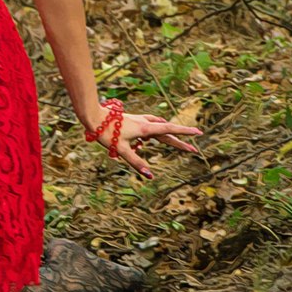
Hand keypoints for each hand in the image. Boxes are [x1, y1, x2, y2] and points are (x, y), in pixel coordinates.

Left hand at [85, 100, 201, 180]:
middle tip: (192, 149)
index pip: (169, 131)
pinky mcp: (132, 120)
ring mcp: (139, 120)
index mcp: (145, 129)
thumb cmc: (106, 133)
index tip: (198, 133)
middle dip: (180, 141)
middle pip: (167, 132)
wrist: (93, 116)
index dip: (184, 133)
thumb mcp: (121, 150)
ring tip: (177, 141)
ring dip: (169, 134)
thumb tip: (150, 175)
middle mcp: (144, 123)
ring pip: (158, 127)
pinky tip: (151, 134)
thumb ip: (136, 162)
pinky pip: (149, 125)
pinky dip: (155, 130)